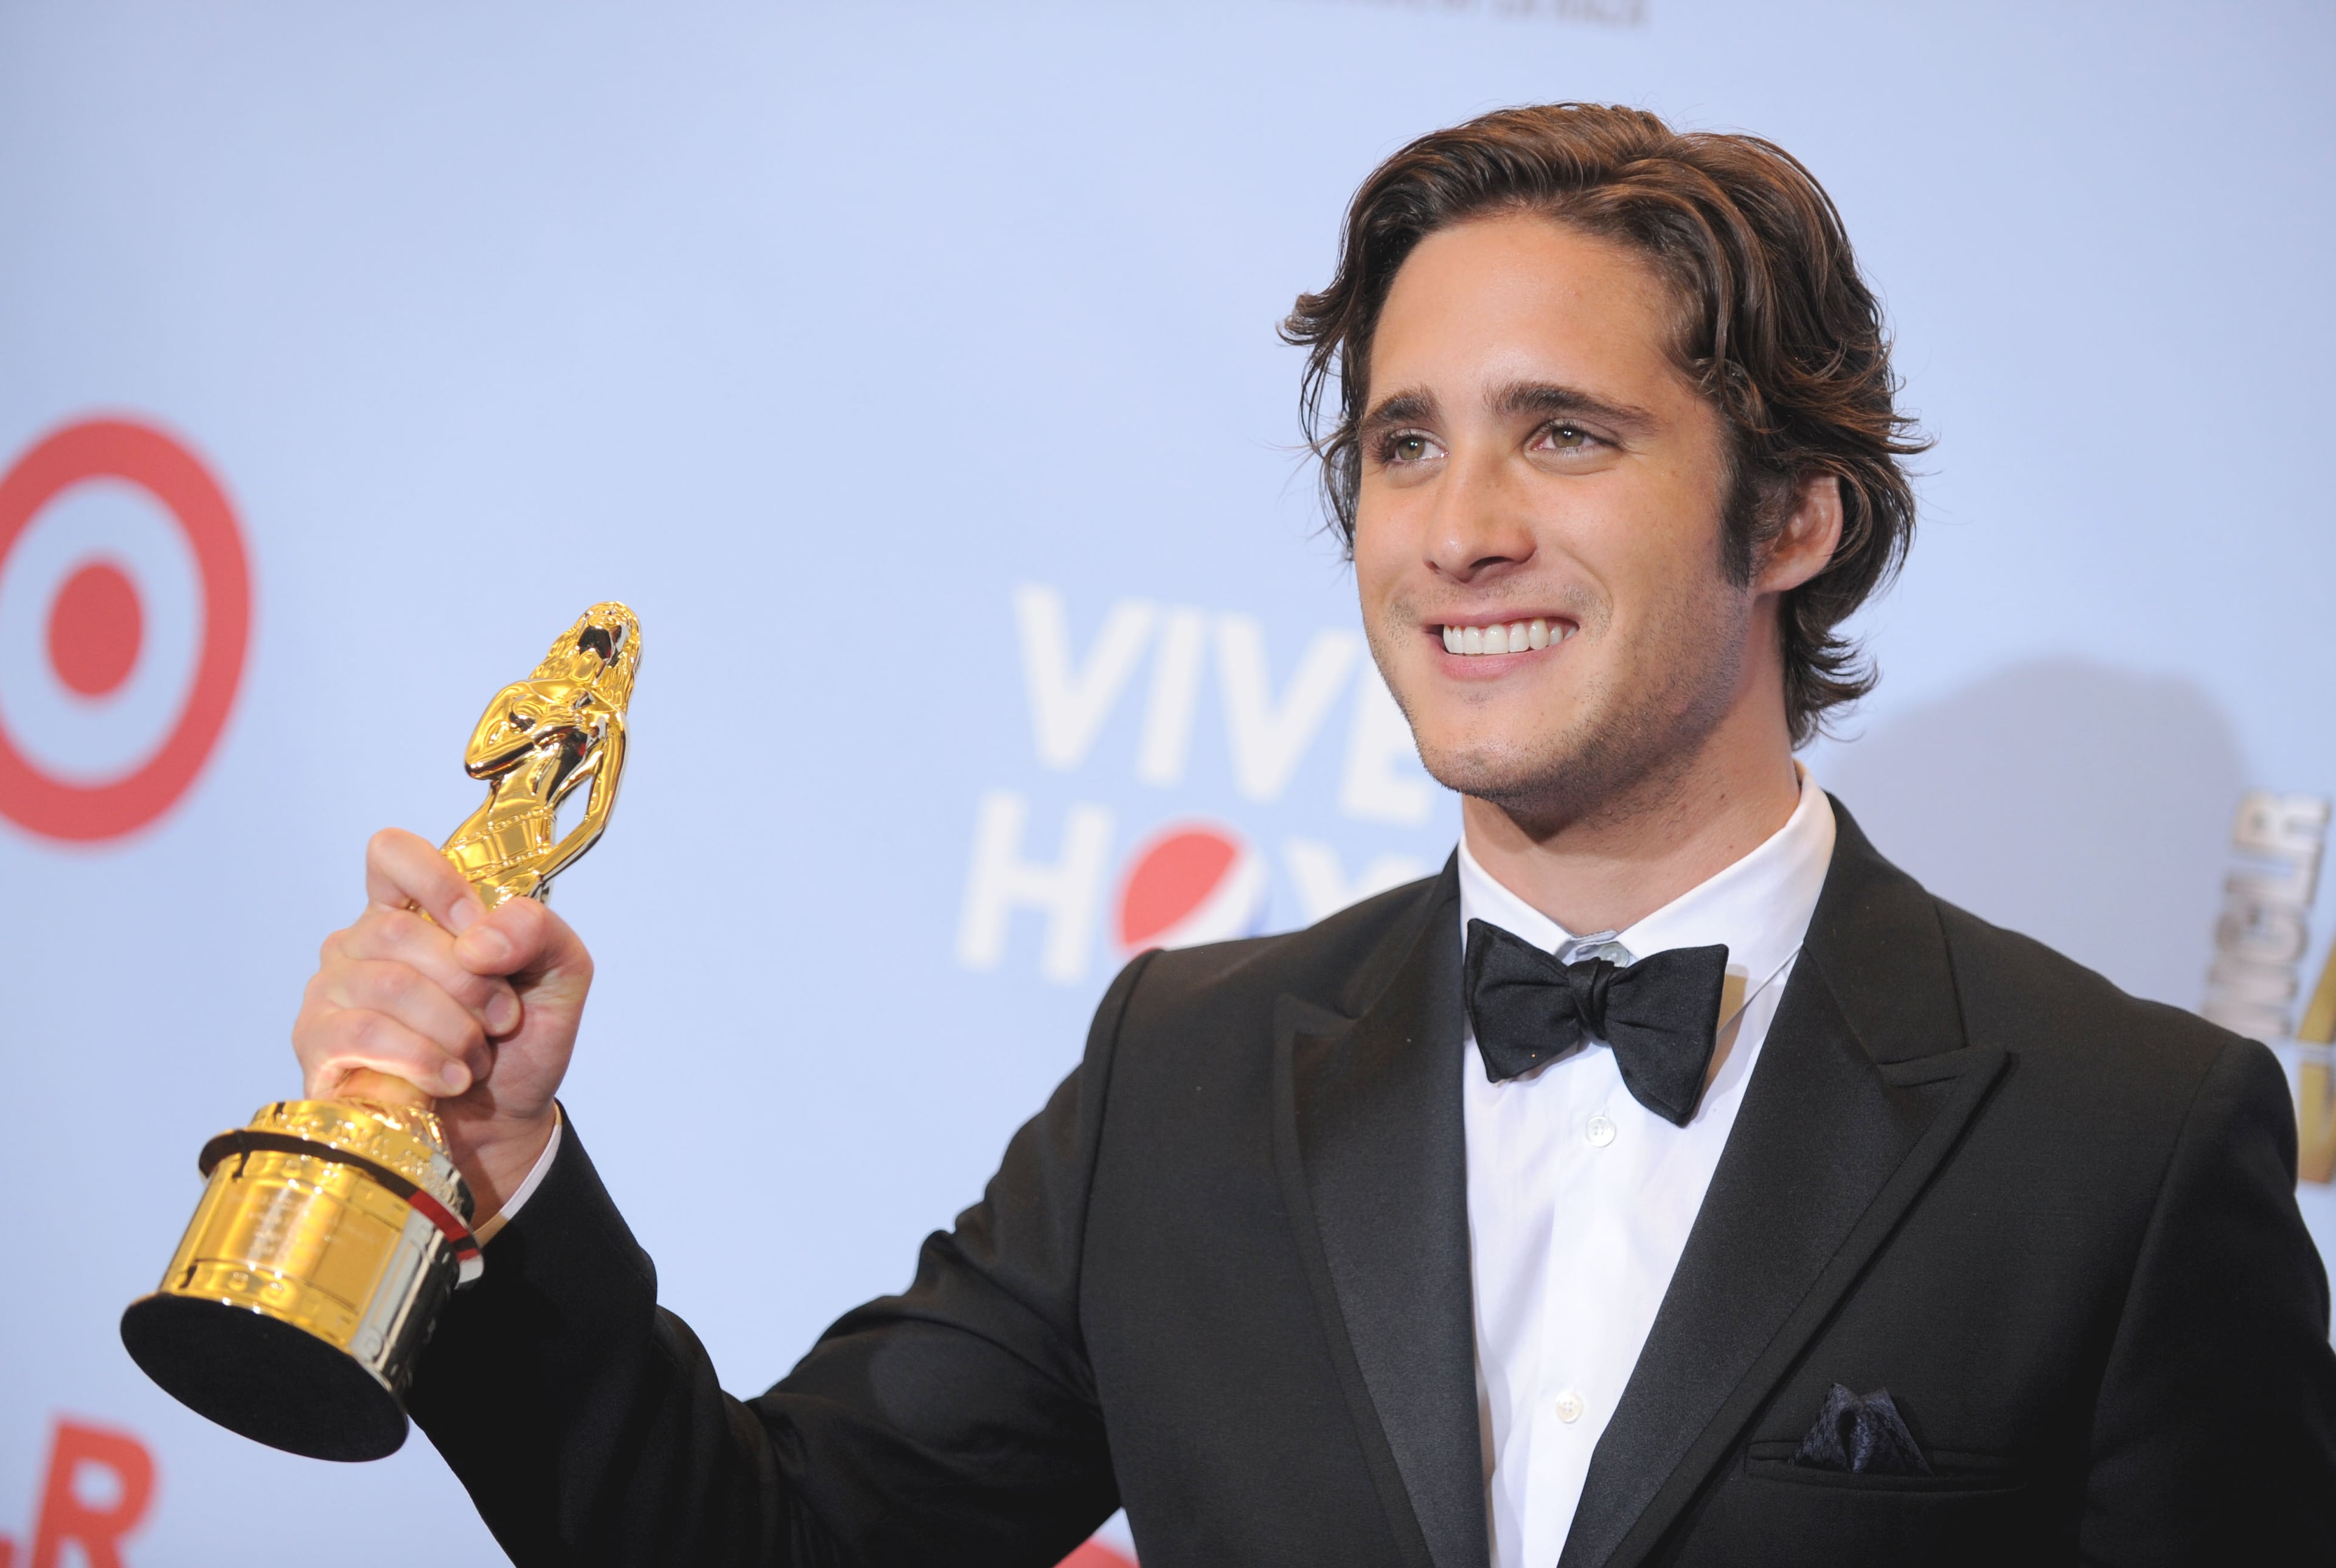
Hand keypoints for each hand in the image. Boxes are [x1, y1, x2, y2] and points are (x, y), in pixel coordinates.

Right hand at [292, 828, 593, 1213]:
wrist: (503, 1122)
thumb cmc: (518, 1043)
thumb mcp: (559, 975)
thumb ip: (538, 931)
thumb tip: (478, 938)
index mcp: (414, 910)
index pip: (392, 854)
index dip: (437, 884)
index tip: (477, 930)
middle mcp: (361, 943)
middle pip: (398, 928)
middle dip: (469, 982)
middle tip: (502, 1020)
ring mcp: (332, 993)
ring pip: (386, 984)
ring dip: (453, 1028)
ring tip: (477, 1057)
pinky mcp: (319, 1046)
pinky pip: (363, 1035)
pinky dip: (421, 1058)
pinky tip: (450, 1078)